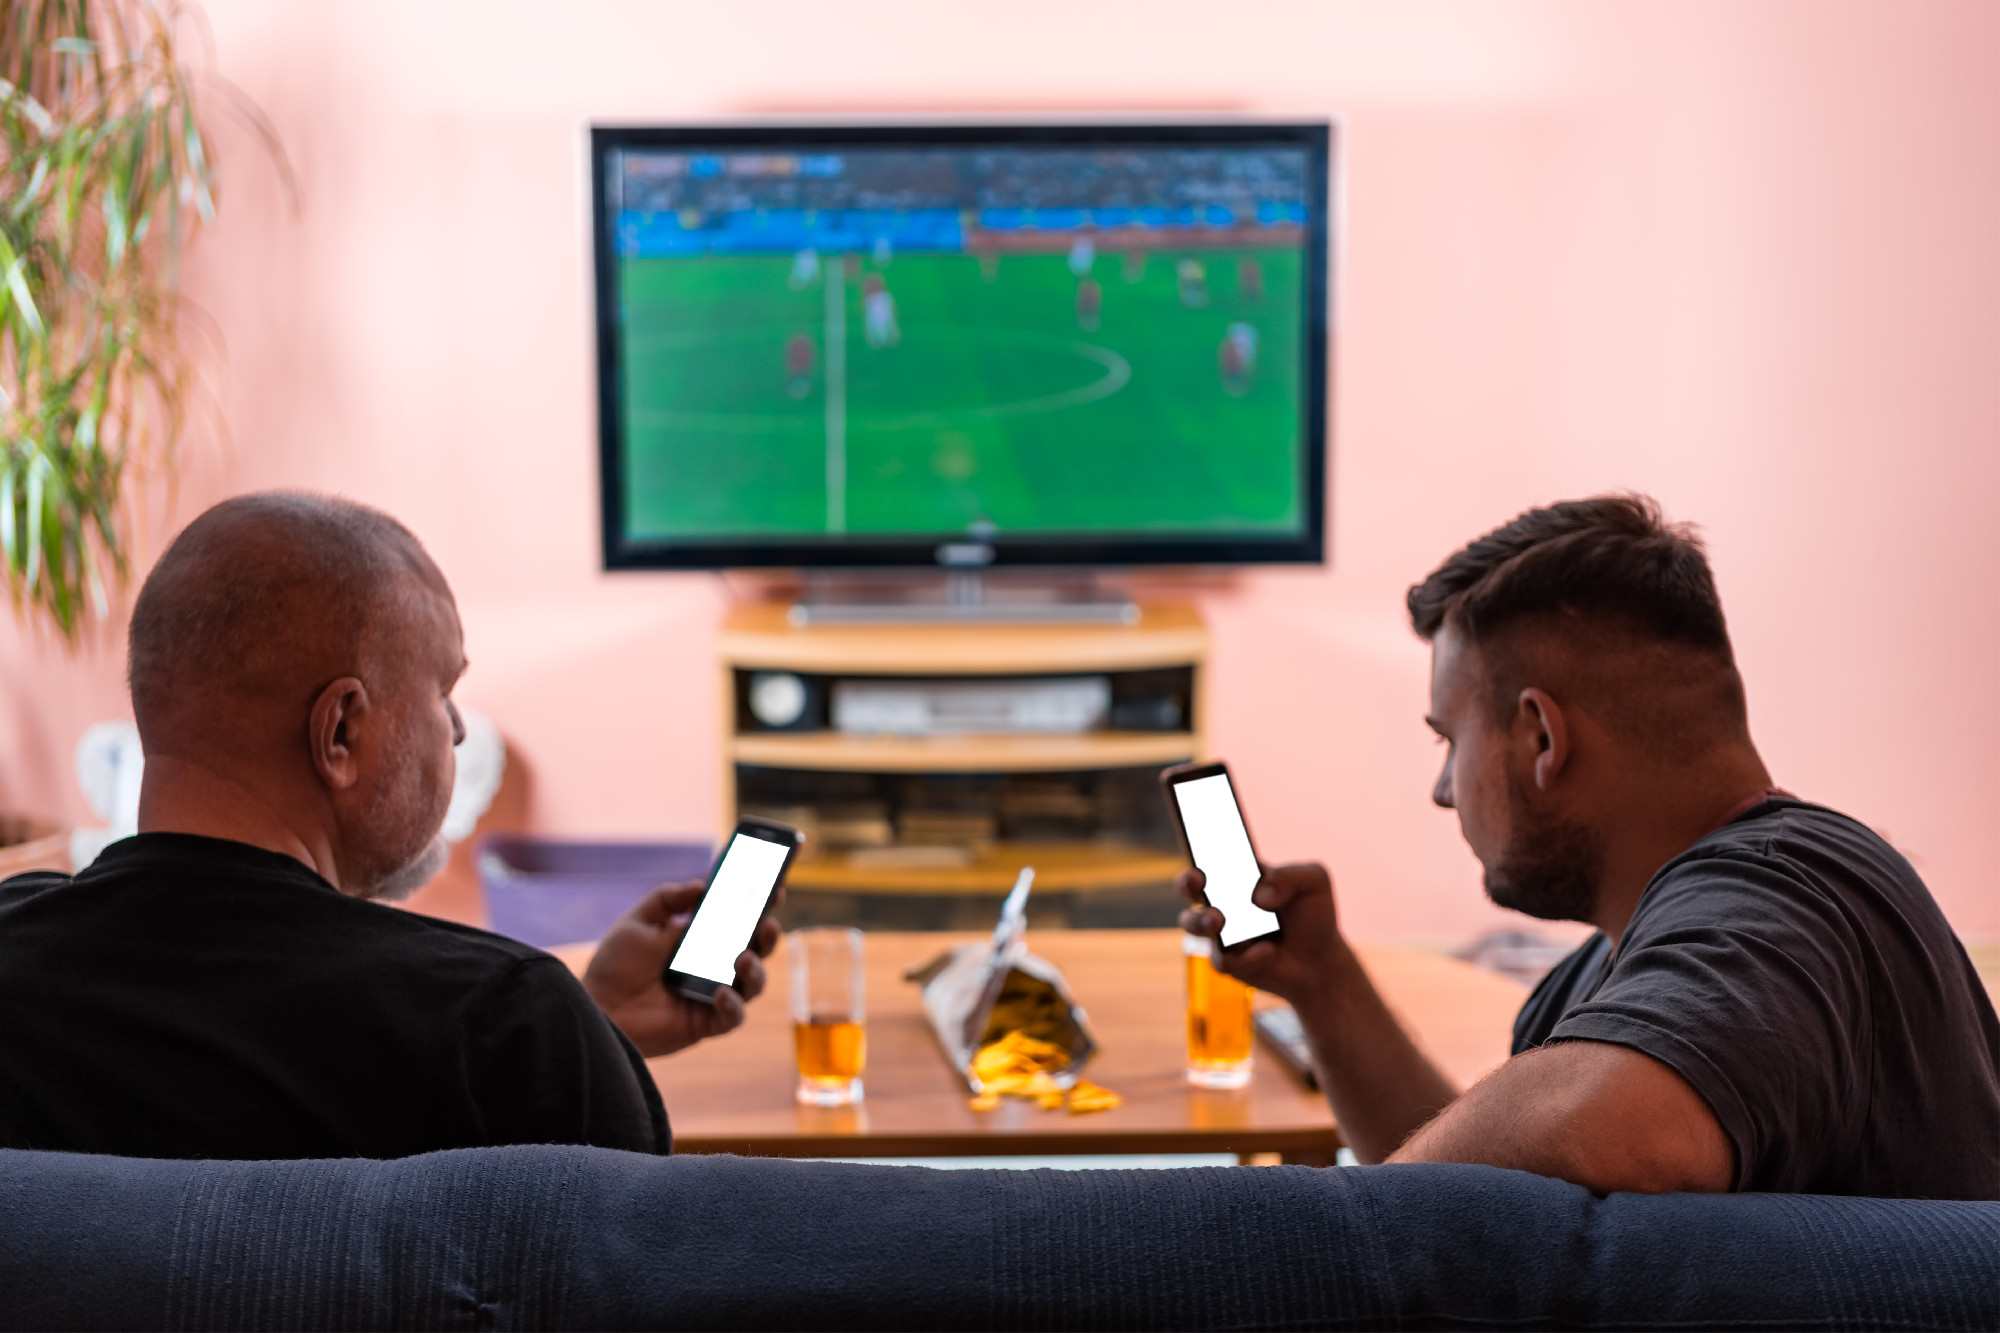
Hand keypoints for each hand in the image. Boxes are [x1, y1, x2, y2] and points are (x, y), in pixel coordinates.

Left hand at [582, 880, 782, 1057]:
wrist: (596, 1007)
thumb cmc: (615, 966)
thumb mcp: (638, 921)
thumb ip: (668, 899)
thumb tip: (701, 886)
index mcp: (701, 940)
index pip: (739, 921)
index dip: (759, 906)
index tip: (773, 890)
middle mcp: (713, 967)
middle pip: (756, 950)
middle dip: (768, 935)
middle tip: (766, 923)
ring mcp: (713, 996)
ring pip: (753, 983)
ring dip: (756, 969)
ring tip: (743, 958)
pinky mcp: (706, 1024)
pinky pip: (733, 1017)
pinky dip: (734, 1004)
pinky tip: (721, 993)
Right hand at [1177, 861, 1348, 1008]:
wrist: (1321, 961)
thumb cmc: (1313, 914)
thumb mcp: (1314, 882)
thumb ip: (1290, 876)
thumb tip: (1260, 896)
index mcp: (1239, 875)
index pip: (1210, 855)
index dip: (1195, 845)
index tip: (1196, 845)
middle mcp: (1223, 900)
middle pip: (1187, 886)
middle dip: (1185, 882)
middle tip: (1198, 881)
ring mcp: (1221, 932)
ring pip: (1192, 923)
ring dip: (1200, 920)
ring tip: (1219, 921)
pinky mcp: (1228, 962)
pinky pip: (1223, 959)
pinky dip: (1247, 956)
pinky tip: (1268, 950)